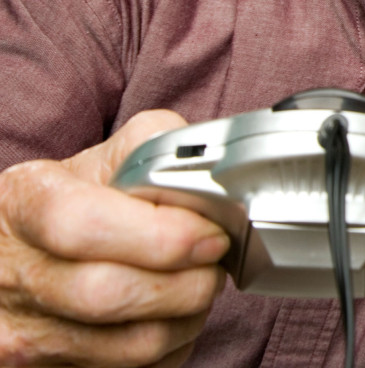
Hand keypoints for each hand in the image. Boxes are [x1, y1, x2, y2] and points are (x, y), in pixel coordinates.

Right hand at [0, 110, 228, 366]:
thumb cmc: (70, 203)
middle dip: (189, 281)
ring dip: (187, 318)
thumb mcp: (97, 161)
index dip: (161, 235)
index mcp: (25, 205)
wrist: (16, 254)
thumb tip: (212, 172)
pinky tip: (167, 316)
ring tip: (196, 287)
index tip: (209, 234)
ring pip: (132, 345)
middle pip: (111, 294)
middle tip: (214, 262)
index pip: (85, 225)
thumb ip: (155, 148)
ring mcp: (22, 333)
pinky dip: (169, 347)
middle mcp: (13, 274)